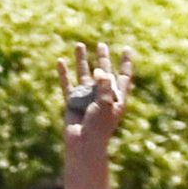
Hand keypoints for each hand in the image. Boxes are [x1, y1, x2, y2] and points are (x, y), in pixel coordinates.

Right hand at [57, 41, 131, 188]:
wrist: (83, 143)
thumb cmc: (99, 127)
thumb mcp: (107, 105)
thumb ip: (105, 86)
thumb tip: (100, 70)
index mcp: (117, 97)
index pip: (123, 76)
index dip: (126, 63)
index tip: (127, 49)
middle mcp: (102, 95)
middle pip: (104, 72)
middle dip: (103, 58)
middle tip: (102, 45)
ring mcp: (86, 97)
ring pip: (84, 74)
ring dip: (82, 60)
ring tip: (79, 45)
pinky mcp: (72, 101)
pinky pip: (67, 84)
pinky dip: (63, 73)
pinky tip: (60, 61)